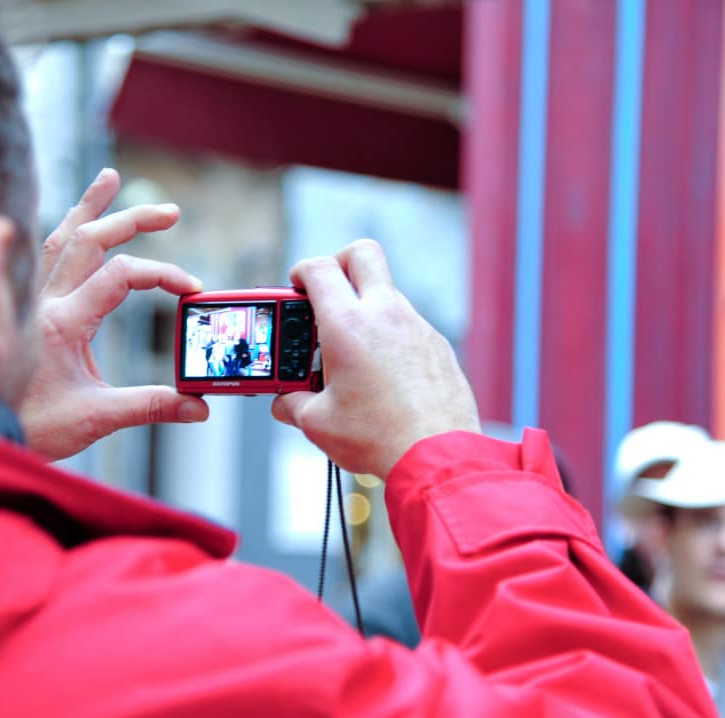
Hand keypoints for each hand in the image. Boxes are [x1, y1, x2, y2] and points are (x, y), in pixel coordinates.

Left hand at [20, 169, 208, 460]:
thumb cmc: (29, 426)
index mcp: (63, 322)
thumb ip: (150, 406)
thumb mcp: (95, 419)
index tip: (192, 290)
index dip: (162, 275)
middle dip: (132, 220)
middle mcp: (42, 302)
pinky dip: (59, 233)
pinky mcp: (19, 309)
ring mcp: (27, 301)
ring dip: (86, 209)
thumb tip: (199, 405)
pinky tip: (71, 224)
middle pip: (90, 240)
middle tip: (170, 212)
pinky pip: (37, 257)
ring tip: (108, 178)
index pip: (121, 276)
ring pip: (57, 239)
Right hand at [271, 240, 479, 478]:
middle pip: (362, 254)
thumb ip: (294, 404)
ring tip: (352, 349)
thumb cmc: (378, 438)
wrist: (437, 455)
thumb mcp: (319, 423)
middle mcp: (386, 314)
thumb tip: (286, 403)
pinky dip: (391, 335)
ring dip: (366, 306)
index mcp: (348, 325)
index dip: (301, 271)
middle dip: (338, 262)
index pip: (319, 269)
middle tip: (326, 292)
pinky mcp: (438, 346)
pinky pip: (409, 325)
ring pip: (388, 292)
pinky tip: (383, 372)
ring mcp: (417, 327)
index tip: (296, 288)